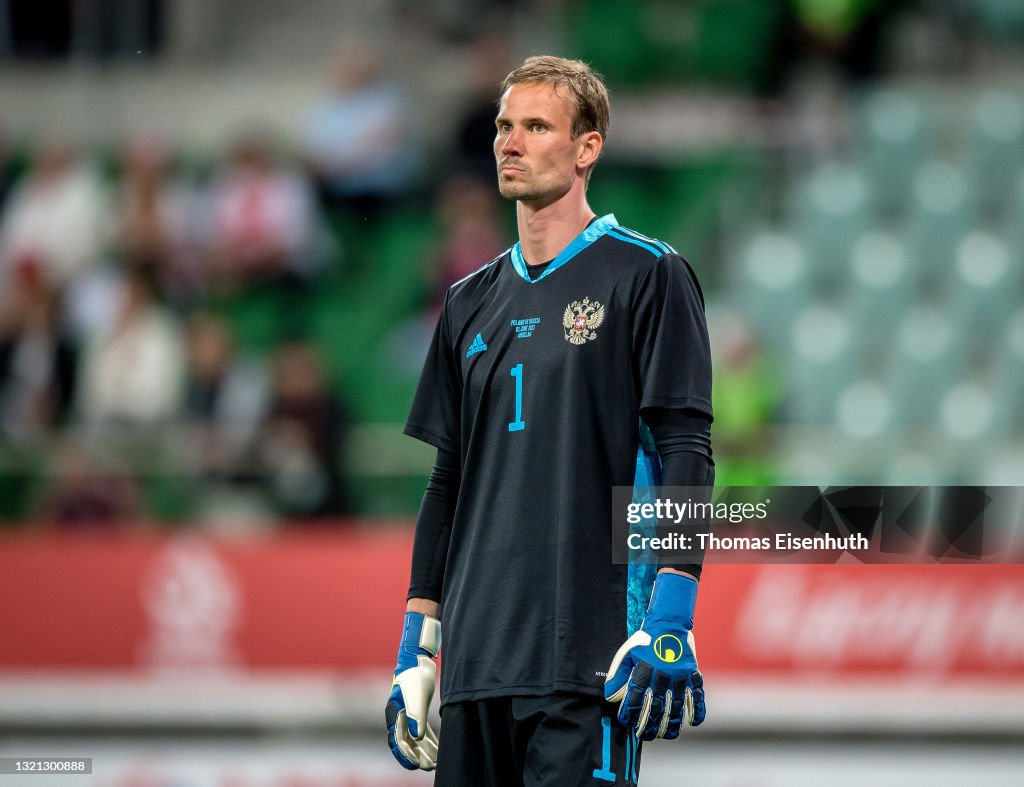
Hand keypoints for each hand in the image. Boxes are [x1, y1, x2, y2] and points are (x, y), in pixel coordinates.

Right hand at [385, 611, 440, 768]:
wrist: (418, 659)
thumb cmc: (415, 676)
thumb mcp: (418, 696)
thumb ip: (417, 716)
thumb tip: (418, 737)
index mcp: (394, 714)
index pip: (398, 740)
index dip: (406, 755)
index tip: (416, 765)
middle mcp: (399, 717)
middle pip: (406, 742)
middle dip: (416, 756)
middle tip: (429, 767)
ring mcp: (407, 714)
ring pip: (414, 738)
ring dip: (423, 750)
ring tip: (435, 762)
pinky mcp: (417, 710)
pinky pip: (422, 730)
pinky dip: (429, 740)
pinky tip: (437, 748)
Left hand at [604, 572, 705, 739]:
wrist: (668, 623)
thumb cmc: (645, 641)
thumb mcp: (628, 654)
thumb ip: (619, 675)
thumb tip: (609, 695)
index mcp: (644, 669)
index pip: (636, 697)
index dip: (630, 712)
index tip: (627, 722)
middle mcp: (662, 674)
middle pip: (657, 706)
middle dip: (650, 724)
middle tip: (645, 736)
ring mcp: (679, 674)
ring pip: (677, 705)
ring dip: (672, 723)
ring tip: (666, 735)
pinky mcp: (692, 672)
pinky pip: (697, 695)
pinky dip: (697, 710)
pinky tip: (692, 723)